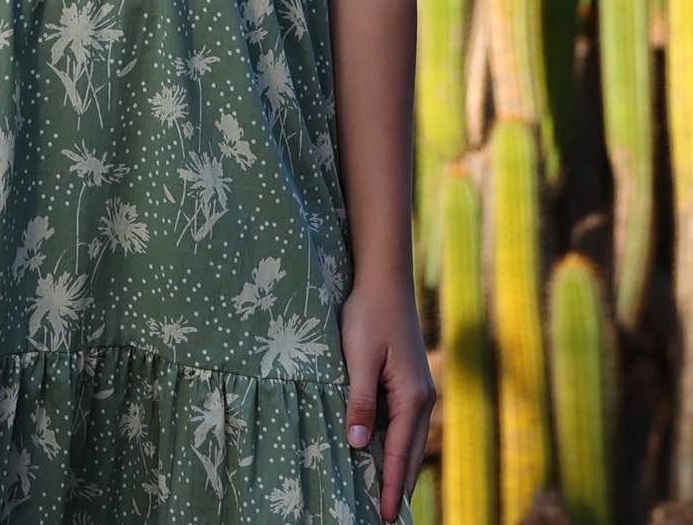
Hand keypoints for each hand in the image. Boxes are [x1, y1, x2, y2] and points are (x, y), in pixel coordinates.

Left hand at [339, 278, 435, 521]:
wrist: (386, 280)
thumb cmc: (369, 315)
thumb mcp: (359, 358)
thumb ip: (360, 401)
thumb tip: (359, 446)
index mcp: (412, 397)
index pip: (400, 453)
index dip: (392, 486)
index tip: (385, 515)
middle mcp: (423, 397)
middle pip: (412, 452)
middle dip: (400, 484)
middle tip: (388, 514)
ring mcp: (420, 388)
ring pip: (411, 438)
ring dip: (401, 465)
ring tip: (389, 493)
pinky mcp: (412, 379)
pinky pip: (406, 422)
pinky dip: (400, 444)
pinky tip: (387, 451)